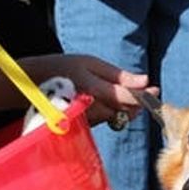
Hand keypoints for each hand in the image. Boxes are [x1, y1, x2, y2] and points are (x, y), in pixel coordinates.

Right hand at [26, 54, 158, 127]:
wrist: (31, 86)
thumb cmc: (62, 68)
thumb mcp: (90, 63)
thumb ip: (118, 75)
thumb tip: (145, 81)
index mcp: (92, 88)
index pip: (126, 97)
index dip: (145, 95)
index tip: (156, 89)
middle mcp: (91, 107)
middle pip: (125, 110)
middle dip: (138, 102)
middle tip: (147, 92)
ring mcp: (87, 119)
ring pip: (117, 117)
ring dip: (127, 107)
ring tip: (125, 94)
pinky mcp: (84, 126)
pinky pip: (106, 120)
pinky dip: (112, 111)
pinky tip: (107, 101)